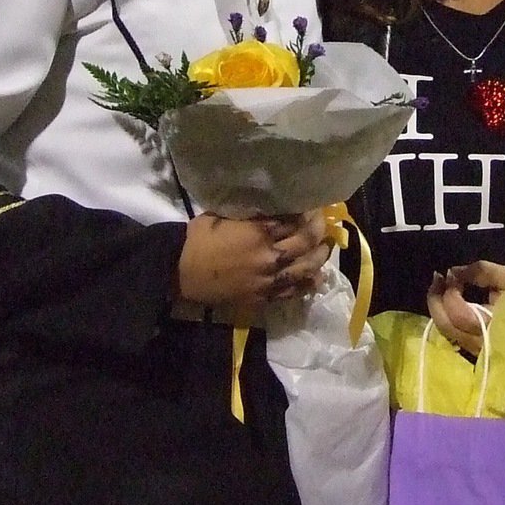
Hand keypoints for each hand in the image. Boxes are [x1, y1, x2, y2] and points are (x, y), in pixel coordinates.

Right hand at [177, 210, 330, 306]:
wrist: (180, 271)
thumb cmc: (198, 238)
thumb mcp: (224, 215)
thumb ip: (251, 213)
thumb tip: (272, 207)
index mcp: (259, 232)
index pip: (295, 221)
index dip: (308, 213)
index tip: (313, 208)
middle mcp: (269, 256)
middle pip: (306, 243)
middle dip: (319, 232)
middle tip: (323, 225)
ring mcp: (268, 280)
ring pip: (305, 269)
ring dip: (320, 258)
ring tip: (325, 249)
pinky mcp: (263, 297)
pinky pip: (292, 292)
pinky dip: (307, 284)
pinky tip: (316, 278)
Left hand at [427, 260, 504, 355]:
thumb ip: (482, 271)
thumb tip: (453, 272)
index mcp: (493, 327)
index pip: (459, 313)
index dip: (450, 291)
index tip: (452, 274)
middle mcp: (480, 344)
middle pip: (445, 325)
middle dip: (435, 299)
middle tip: (437, 277)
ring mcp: (475, 351)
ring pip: (445, 331)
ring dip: (438, 306)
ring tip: (440, 286)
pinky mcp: (473, 352)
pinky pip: (451, 334)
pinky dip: (444, 316)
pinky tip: (447, 301)